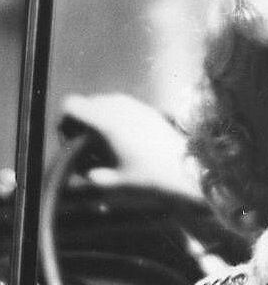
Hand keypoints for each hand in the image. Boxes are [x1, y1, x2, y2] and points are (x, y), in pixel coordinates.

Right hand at [59, 93, 202, 202]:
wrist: (186, 167)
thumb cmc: (148, 177)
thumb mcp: (114, 182)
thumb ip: (91, 177)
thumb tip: (81, 174)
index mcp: (105, 121)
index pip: (70, 105)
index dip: (64, 122)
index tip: (71, 142)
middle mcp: (118, 106)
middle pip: (86, 103)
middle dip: (81, 122)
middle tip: (87, 148)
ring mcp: (134, 103)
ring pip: (103, 102)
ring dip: (98, 118)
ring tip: (105, 144)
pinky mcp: (146, 107)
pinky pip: (120, 105)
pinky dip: (115, 116)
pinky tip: (124, 139)